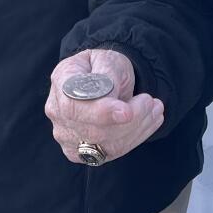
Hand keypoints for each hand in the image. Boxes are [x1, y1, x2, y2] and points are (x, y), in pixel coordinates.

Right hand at [45, 49, 163, 165]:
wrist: (103, 77)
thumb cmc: (104, 66)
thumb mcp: (108, 60)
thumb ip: (107, 76)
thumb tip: (110, 99)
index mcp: (61, 82)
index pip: (74, 106)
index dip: (101, 113)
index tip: (127, 111)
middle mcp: (57, 112)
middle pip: (92, 130)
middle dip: (130, 121)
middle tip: (153, 103)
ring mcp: (66, 136)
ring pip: (106, 145)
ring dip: (137, 129)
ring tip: (156, 109)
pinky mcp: (80, 152)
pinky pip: (112, 152)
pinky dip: (135, 137)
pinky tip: (149, 121)